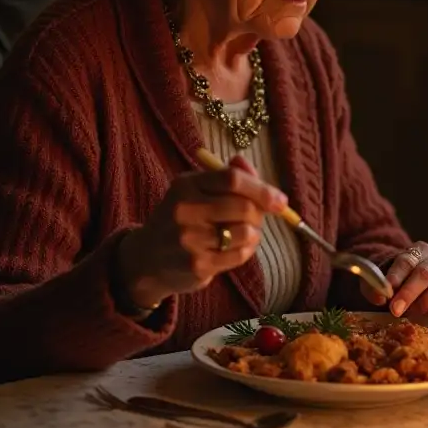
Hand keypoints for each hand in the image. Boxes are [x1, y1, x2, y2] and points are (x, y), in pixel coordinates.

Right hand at [117, 154, 285, 307]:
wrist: (147, 258)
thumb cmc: (182, 219)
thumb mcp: (196, 190)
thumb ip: (225, 176)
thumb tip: (246, 163)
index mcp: (186, 184)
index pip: (232, 178)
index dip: (262, 188)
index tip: (280, 200)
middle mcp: (184, 209)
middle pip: (243, 207)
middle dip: (260, 214)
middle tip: (259, 219)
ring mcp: (189, 239)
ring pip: (245, 232)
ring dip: (254, 234)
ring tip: (244, 234)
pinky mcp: (197, 265)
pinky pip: (239, 255)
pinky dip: (246, 251)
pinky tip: (236, 248)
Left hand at [363, 242, 427, 317]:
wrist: (412, 289)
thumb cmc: (396, 285)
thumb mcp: (380, 283)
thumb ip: (374, 287)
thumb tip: (379, 296)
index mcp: (417, 250)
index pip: (407, 260)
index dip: (397, 275)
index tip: (388, 290)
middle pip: (425, 273)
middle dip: (410, 292)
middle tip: (396, 310)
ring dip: (426, 302)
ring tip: (412, 314)